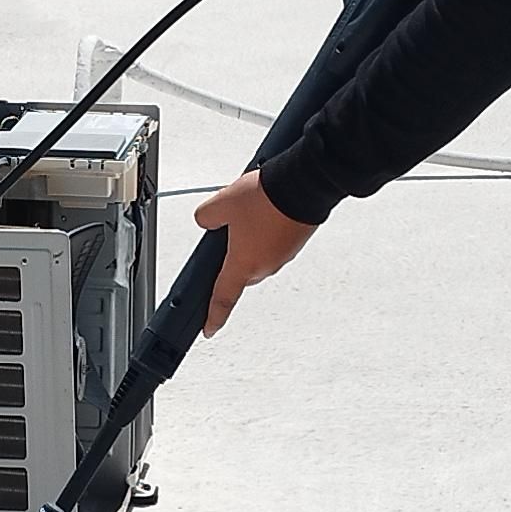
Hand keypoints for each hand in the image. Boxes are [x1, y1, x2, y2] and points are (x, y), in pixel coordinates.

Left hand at [193, 173, 315, 334]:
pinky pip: (275, 242)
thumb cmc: (269, 198)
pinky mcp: (297, 242)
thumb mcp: (223, 202)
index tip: (209, 328)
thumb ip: (207, 217)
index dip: (213, 316)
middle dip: (231, 255)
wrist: (304, 183)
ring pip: (258, 254)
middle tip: (227, 230)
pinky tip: (265, 209)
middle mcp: (266, 266)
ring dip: (250, 239)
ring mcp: (284, 256)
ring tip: (249, 211)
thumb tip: (206, 220)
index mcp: (244, 264)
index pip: (222, 299)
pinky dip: (267, 230)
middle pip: (240, 270)